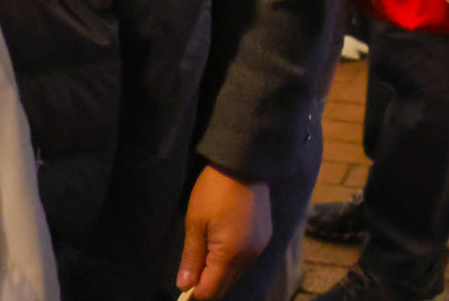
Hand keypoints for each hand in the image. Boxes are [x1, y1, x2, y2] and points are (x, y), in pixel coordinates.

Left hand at [177, 166, 270, 298]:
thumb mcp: (195, 222)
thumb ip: (191, 257)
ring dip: (220, 268)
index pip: (211, 291)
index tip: (184, 281)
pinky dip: (232, 257)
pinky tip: (222, 238)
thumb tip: (184, 284)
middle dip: (207, 281)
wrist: (244, 161)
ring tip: (207, 244)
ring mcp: (259, 247)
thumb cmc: (214, 191)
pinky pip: (246, 258)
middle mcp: (249, 257)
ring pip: (236, 272)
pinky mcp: (264, 236)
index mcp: (230, 256)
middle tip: (192, 263)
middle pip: (225, 285)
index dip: (195, 291)